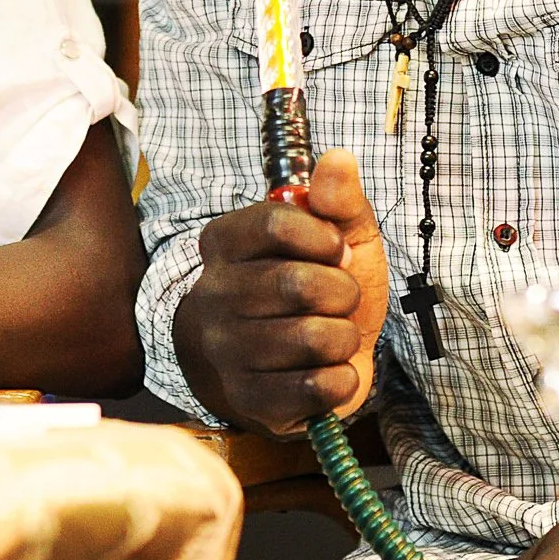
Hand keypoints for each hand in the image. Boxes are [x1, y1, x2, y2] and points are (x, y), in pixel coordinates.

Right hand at [174, 148, 389, 435]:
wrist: (298, 364)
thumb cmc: (317, 290)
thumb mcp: (336, 237)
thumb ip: (338, 199)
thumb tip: (339, 159)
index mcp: (224, 243)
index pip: (275, 223)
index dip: (324, 237)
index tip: (337, 250)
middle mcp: (213, 295)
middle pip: (299, 283)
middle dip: (343, 292)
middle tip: (340, 298)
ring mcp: (226, 352)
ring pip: (314, 337)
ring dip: (345, 337)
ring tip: (333, 335)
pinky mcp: (249, 401)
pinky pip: (319, 387)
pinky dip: (344, 378)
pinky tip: (330, 371)